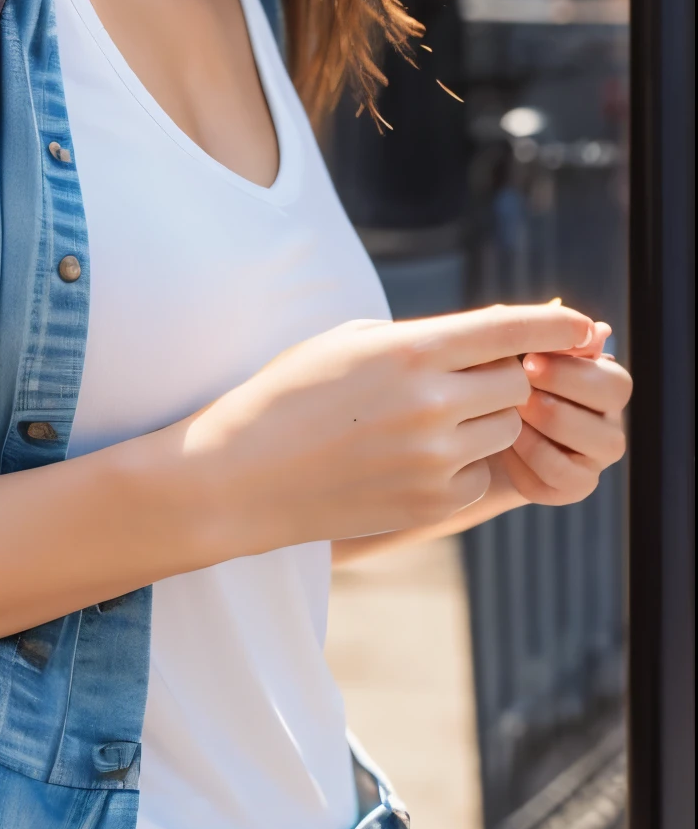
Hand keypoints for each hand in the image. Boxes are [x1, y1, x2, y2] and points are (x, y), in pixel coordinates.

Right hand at [183, 302, 593, 557]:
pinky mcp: (432, 502)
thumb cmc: (293, 393)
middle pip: (515, 383)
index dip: (555, 326)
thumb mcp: (352, 341)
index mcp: (410, 350)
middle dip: (499, 378)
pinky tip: (408, 458)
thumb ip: (425, 337)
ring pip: (504, 428)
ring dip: (481, 419)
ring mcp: (434, 458)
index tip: (584, 326)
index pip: (510, 330)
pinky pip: (479, 473)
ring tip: (423, 418)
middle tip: (459, 378)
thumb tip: (497, 337)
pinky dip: (459, 463)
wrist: (244, 473)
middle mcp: (431, 402)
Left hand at [500, 321, 630, 506]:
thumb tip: (597, 329)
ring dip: (547, 424)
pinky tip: (502, 444)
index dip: (571, 370)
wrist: (458, 430)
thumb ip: (543, 332)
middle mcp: (606, 420)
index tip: (529, 360)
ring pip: (598, 444)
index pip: (614, 380)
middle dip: (561, 392)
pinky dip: (530, 459)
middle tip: (518, 387)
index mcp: (600, 381)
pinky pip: (563, 477)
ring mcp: (594, 457)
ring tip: (509, 412)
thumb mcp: (505, 348)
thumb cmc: (487, 378)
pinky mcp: (572, 487)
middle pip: (612, 412)